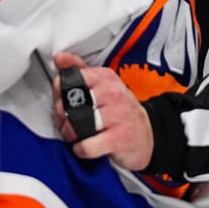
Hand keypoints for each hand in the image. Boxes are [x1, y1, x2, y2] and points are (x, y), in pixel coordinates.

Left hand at [51, 52, 154, 170]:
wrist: (149, 135)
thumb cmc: (120, 112)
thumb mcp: (104, 86)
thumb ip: (81, 72)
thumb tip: (60, 58)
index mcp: (107, 78)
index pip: (71, 79)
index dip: (60, 93)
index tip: (65, 102)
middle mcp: (113, 93)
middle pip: (70, 102)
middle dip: (62, 115)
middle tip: (68, 122)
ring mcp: (117, 116)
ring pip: (75, 124)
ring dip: (70, 134)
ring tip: (76, 135)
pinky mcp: (118, 139)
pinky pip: (86, 146)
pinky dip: (80, 149)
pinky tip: (85, 146)